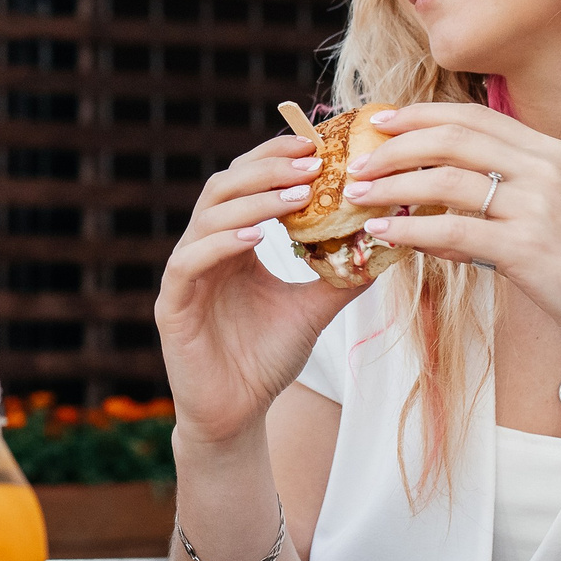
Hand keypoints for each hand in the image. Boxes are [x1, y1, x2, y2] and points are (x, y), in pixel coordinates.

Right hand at [153, 132, 359, 448]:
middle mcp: (204, 248)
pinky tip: (256, 238)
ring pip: (208, 216)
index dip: (277, 158)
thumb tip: (389, 241)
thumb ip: (343, 275)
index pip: (248, 182)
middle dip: (269, 168)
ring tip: (297, 193)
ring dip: (254, 200)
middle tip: (313, 160)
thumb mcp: (314, 309)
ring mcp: (184, 273)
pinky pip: (191, 262)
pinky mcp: (171, 303)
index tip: (319, 145)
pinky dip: (221, 243)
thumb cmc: (267, 360)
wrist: (236, 415)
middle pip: (226, 186)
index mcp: (233, 243)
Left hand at [339, 103, 560, 363]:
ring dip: (391, 186)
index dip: (419, 115)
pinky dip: (409, 228)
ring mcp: (538, 206)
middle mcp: (545, 168)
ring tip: (356, 197)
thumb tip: (427, 211)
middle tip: (356, 162)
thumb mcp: (548, 217)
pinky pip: (453, 230)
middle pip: (452, 138)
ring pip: (445, 179)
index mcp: (550, 152)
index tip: (378, 122)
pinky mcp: (528, 248)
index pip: (472, 116)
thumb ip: (496, 203)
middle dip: (394, 146)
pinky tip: (383, 233)